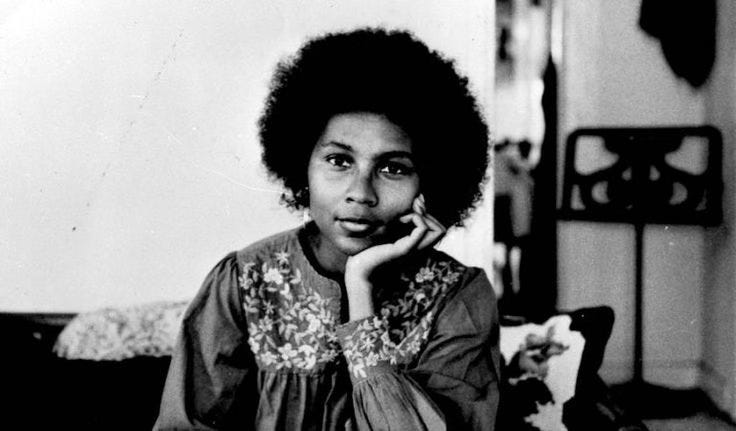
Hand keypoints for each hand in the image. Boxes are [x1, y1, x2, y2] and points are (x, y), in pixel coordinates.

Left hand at [343, 194, 446, 319]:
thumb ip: (399, 220)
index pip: (438, 229)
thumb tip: (413, 202)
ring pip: (438, 230)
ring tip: (406, 215)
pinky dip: (415, 218)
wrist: (359, 269)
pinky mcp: (404, 249)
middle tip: (412, 210)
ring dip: (424, 216)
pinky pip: (422, 229)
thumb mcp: (386, 231)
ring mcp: (413, 249)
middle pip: (441, 230)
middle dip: (429, 214)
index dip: (430, 215)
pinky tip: (401, 219)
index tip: (413, 209)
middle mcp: (418, 248)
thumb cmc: (369, 249)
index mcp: (415, 245)